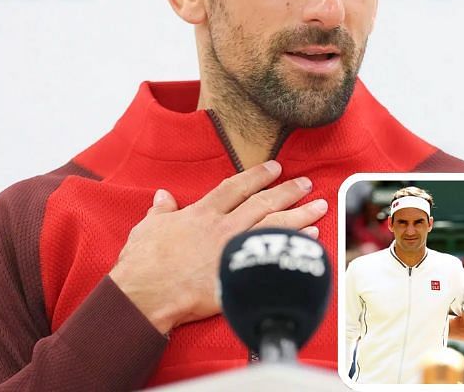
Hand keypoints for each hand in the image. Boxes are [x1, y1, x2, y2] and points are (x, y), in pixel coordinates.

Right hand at [109, 160, 327, 333]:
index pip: (236, 187)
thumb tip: (163, 196)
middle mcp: (224, 227)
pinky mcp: (240, 273)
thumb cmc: (143, 265)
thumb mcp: (148, 229)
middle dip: (288, 191)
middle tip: (307, 184)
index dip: (257, 175)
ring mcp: (234, 250)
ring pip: (275, 225)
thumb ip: (161, 211)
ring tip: (320, 207)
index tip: (276, 167)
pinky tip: (310, 238)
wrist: (145, 296)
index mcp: (202, 214)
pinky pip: (275, 255)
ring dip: (300, 214)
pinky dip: (294, 244)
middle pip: (263, 203)